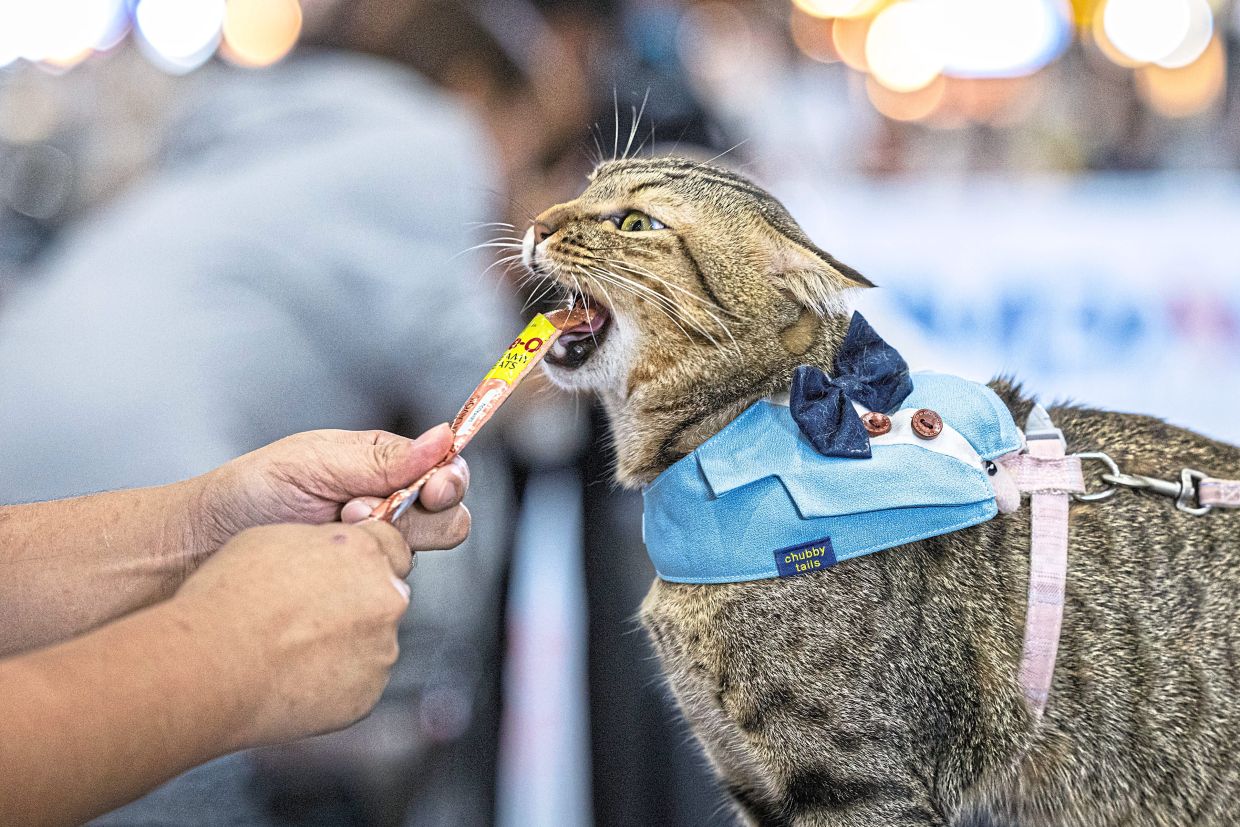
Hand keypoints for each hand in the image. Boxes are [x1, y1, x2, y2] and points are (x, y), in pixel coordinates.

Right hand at [171, 520, 413, 748]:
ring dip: (346, 643)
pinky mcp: (367, 695)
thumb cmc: (229, 601)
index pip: (392, 546)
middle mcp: (385, 600)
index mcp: (364, 554)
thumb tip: (331, 552)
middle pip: (385, 595)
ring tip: (294, 650)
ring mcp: (380, 651)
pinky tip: (295, 677)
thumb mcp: (274, 539)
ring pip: (374, 642)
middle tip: (308, 616)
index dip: (366, 559)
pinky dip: (335, 681)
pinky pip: (358, 682)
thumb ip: (322, 544)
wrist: (210, 668)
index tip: (346, 571)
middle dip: (358, 602)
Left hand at [188, 427, 470, 564]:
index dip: (449, 479)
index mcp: (386, 466)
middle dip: (419, 513)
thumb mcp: (317, 459)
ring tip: (336, 528)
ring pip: (424, 551)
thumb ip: (382, 456)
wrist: (205, 545)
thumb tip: (443, 437)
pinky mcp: (361, 585)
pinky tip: (329, 560)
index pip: (447, 471)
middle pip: (449, 516)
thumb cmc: (253, 491)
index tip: (433, 486)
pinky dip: (365, 571)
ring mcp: (377, 549)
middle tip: (364, 508)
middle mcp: (391, 508)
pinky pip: (390, 584)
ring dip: (386, 539)